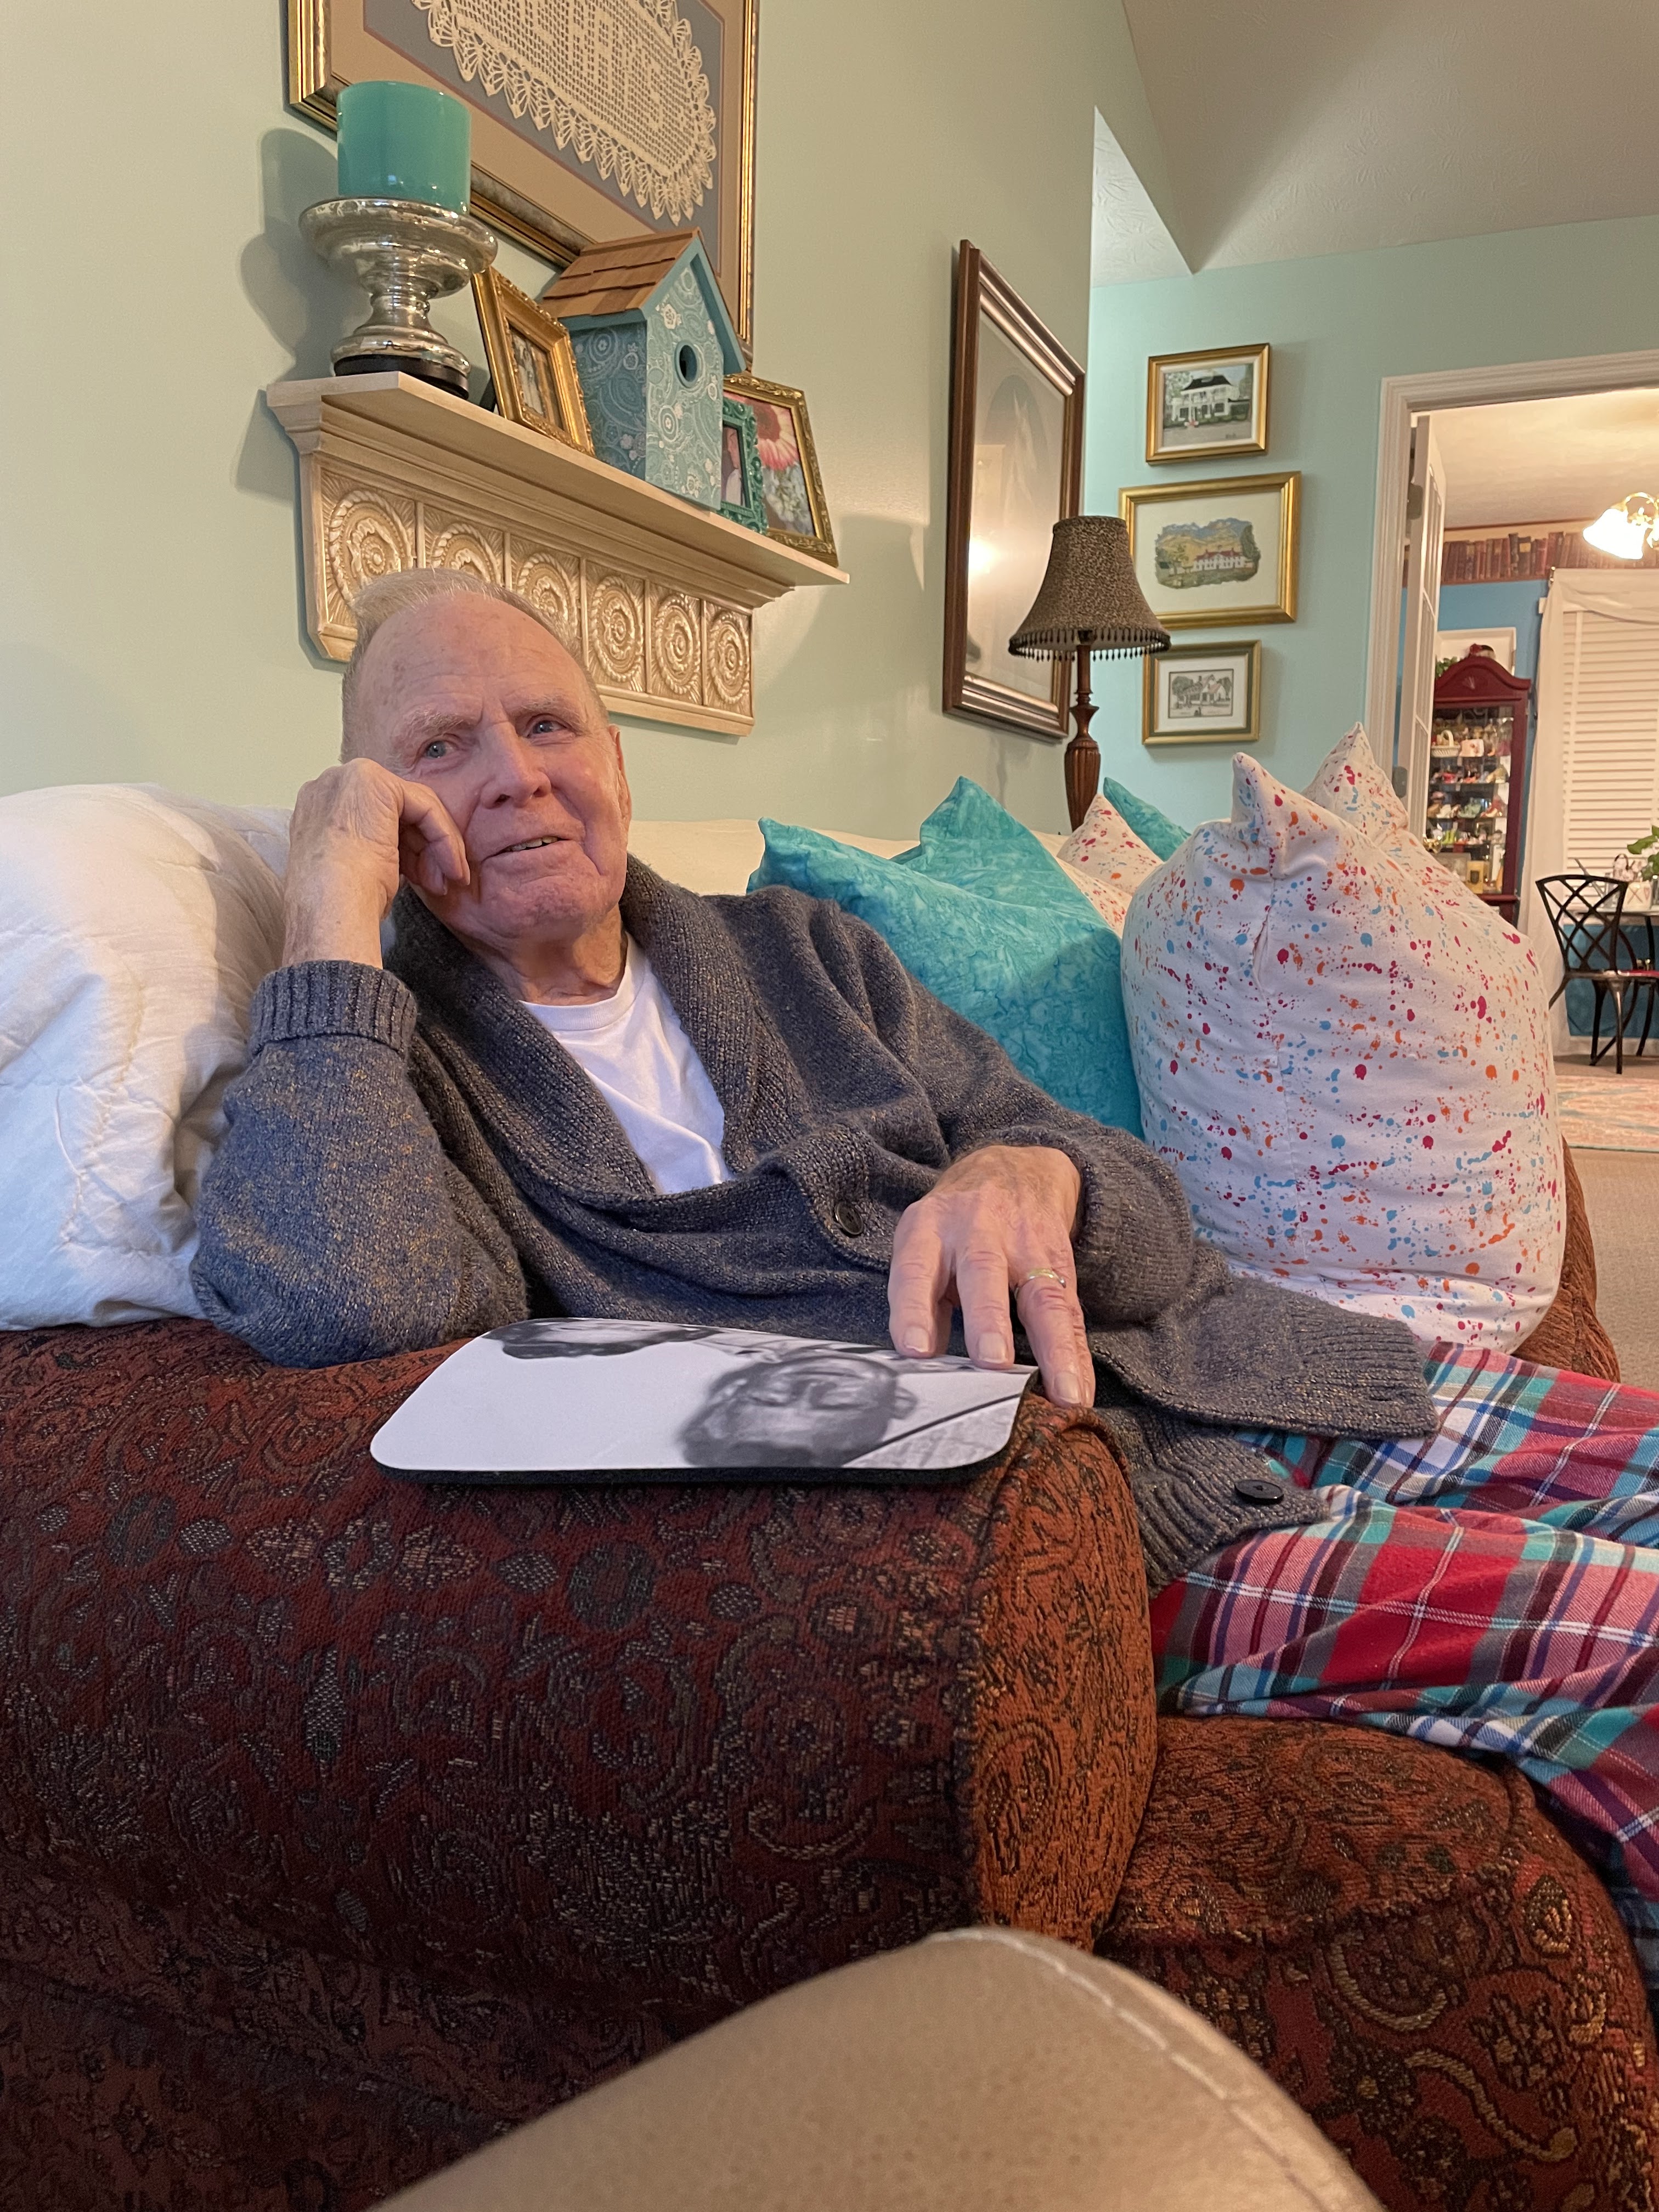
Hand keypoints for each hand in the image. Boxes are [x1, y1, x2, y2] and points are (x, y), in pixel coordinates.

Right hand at [281, 759, 468, 966]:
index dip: (406, 850)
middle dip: (423, 849)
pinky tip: (452, 868)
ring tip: (445, 883)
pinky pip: (425, 808)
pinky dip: (444, 838)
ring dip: (437, 848)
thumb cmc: (340, 903)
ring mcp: (350, 778)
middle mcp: (331, 785)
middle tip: (438, 884)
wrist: (329, 907)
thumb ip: (377, 847)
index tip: (423, 879)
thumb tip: (406, 854)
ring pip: (414, 808)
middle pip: (397, 811)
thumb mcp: (361, 868)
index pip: (377, 818)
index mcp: (320, 807)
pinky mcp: (376, 783)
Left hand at [887, 1145, 1092, 1408]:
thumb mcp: (925, 1246)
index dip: (914, 1308)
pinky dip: (1077, 1357)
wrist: (1016, 1170)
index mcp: (932, 1229)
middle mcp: (979, 1232)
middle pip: (984, 1272)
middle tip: (992, 1363)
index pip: (917, 1268)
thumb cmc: (956, 1226)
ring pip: (1042, 1296)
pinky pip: (1072, 1313)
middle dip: (988, 1319)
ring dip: (1053, 1347)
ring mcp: (1027, 1246)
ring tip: (1063, 1392)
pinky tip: (1080, 1392)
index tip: (915, 1350)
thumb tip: (924, 1361)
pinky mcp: (1061, 1264)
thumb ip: (922, 1301)